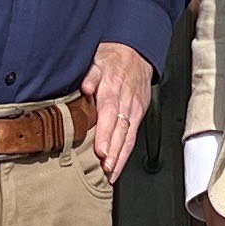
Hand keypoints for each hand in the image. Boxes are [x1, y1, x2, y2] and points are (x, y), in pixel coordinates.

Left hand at [84, 42, 155, 178]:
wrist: (137, 52)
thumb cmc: (113, 57)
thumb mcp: (98, 58)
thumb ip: (91, 74)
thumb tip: (85, 87)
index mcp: (113, 86)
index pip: (109, 113)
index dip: (106, 133)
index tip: (101, 150)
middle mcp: (126, 100)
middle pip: (120, 130)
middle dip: (114, 151)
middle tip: (106, 169)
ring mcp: (135, 108)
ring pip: (128, 136)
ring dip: (120, 156)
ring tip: (111, 173)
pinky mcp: (139, 113)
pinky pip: (133, 136)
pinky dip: (126, 153)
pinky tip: (118, 166)